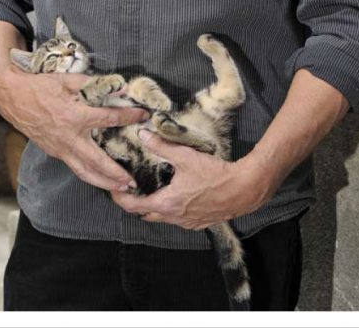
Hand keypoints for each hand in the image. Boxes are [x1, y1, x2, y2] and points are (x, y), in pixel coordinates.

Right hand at [0, 66, 149, 192]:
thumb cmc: (39, 86)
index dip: (128, 117)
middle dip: (116, 174)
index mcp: (75, 116)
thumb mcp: (67, 80)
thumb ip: (94, 84)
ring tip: (119, 188)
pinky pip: (74, 166)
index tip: (143, 116)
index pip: (109, 119)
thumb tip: (120, 88)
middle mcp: (69, 137)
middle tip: (132, 182)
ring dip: (103, 182)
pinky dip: (88, 174)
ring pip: (84, 171)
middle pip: (97, 162)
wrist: (12, 95)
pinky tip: (98, 176)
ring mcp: (60, 148)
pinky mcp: (53, 151)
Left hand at [110, 129, 273, 229]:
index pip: (133, 206)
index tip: (113, 188)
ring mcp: (188, 223)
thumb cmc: (215, 175)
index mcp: (167, 204)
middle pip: (145, 214)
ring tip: (148, 190)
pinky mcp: (199, 222)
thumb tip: (143, 135)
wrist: (245, 189)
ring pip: (162, 218)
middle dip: (134, 203)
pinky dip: (169, 210)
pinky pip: (177, 219)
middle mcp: (175, 218)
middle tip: (128, 189)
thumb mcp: (185, 157)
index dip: (119, 197)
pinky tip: (172, 196)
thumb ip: (161, 146)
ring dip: (152, 207)